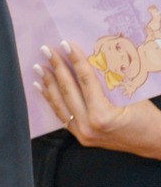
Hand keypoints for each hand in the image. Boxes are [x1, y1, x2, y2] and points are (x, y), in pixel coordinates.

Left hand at [35, 42, 160, 157]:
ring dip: (49, 84)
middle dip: (56, 68)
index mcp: (102, 116)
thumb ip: (108, 82)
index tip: (65, 44)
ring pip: (60, 104)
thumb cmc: (148, 117)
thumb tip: (88, 61)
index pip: (85, 81)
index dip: (74, 61)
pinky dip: (53, 100)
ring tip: (38, 67)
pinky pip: (63, 116)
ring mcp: (83, 134)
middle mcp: (88, 126)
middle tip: (46, 50)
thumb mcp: (130, 96)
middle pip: (68, 91)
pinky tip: (43, 88)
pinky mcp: (81, 137)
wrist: (155, 142)